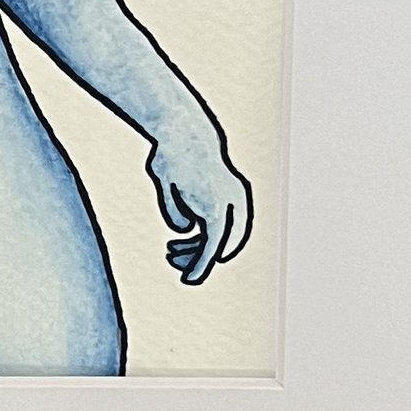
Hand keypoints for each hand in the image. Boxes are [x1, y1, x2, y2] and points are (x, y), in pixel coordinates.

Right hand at [147, 108, 251, 286]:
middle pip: (222, 242)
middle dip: (197, 255)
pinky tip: (190, 277)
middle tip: (173, 259)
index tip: (182, 247)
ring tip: (173, 262)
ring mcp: (229, 210)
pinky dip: (200, 265)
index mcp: (234, 194)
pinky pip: (209, 249)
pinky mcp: (217, 217)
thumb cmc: (175, 153)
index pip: (228, 230)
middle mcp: (236, 203)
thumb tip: (185, 228)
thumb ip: (184, 204)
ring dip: (194, 261)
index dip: (206, 243)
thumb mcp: (178, 182)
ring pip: (213, 247)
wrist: (180, 133)